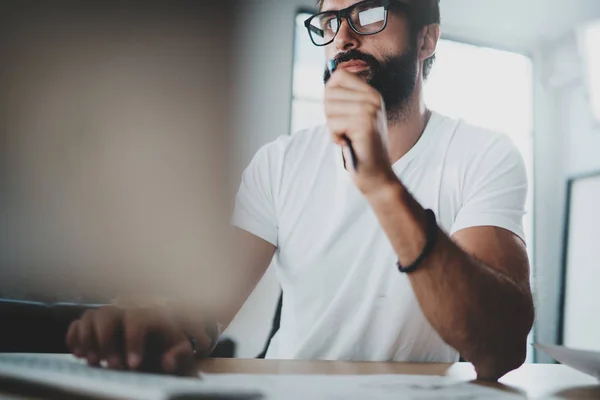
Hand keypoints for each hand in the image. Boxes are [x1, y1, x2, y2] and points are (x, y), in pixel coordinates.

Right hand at [65, 305, 218, 374]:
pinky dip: (74, 337)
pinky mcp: (95, 327)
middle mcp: (127, 312)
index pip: (137, 319)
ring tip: (94, 362)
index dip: (133, 341)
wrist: (160, 350)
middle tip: (112, 366)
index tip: (133, 365)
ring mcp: (110, 318)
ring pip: (90, 316)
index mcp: (150, 315)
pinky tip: (78, 354)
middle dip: (106, 340)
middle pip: (108, 313)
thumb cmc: (170, 350)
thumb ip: (180, 355)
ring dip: (87, 339)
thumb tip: (167, 361)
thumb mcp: (181, 353)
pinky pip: (77, 324)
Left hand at [324, 69, 395, 194]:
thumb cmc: (361, 148)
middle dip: (330, 114)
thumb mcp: (354, 118)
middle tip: (345, 130)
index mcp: (371, 94)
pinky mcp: (364, 123)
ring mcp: (370, 109)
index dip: (330, 93)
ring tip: (348, 137)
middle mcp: (373, 98)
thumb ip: (344, 100)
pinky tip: (347, 143)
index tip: (338, 112)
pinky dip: (335, 137)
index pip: (339, 75)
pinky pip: (333, 124)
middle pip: (330, 92)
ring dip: (333, 127)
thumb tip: (327, 84)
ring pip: (329, 109)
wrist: (377, 174)